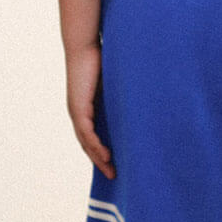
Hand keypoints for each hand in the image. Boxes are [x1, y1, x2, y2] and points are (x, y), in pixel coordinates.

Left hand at [65, 41, 115, 179]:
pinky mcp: (78, 108)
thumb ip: (124, 92)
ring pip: (87, 142)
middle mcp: (79, 113)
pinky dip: (96, 146)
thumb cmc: (101, 59)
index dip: (103, 150)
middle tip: (114, 176)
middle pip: (89, 144)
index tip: (116, 162)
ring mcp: (77, 112)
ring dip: (98, 159)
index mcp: (87, 108)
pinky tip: (106, 156)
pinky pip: (87, 133)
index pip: (93, 135)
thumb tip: (144, 98)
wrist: (84, 46)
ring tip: (111, 171)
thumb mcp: (115, 82)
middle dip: (101, 161)